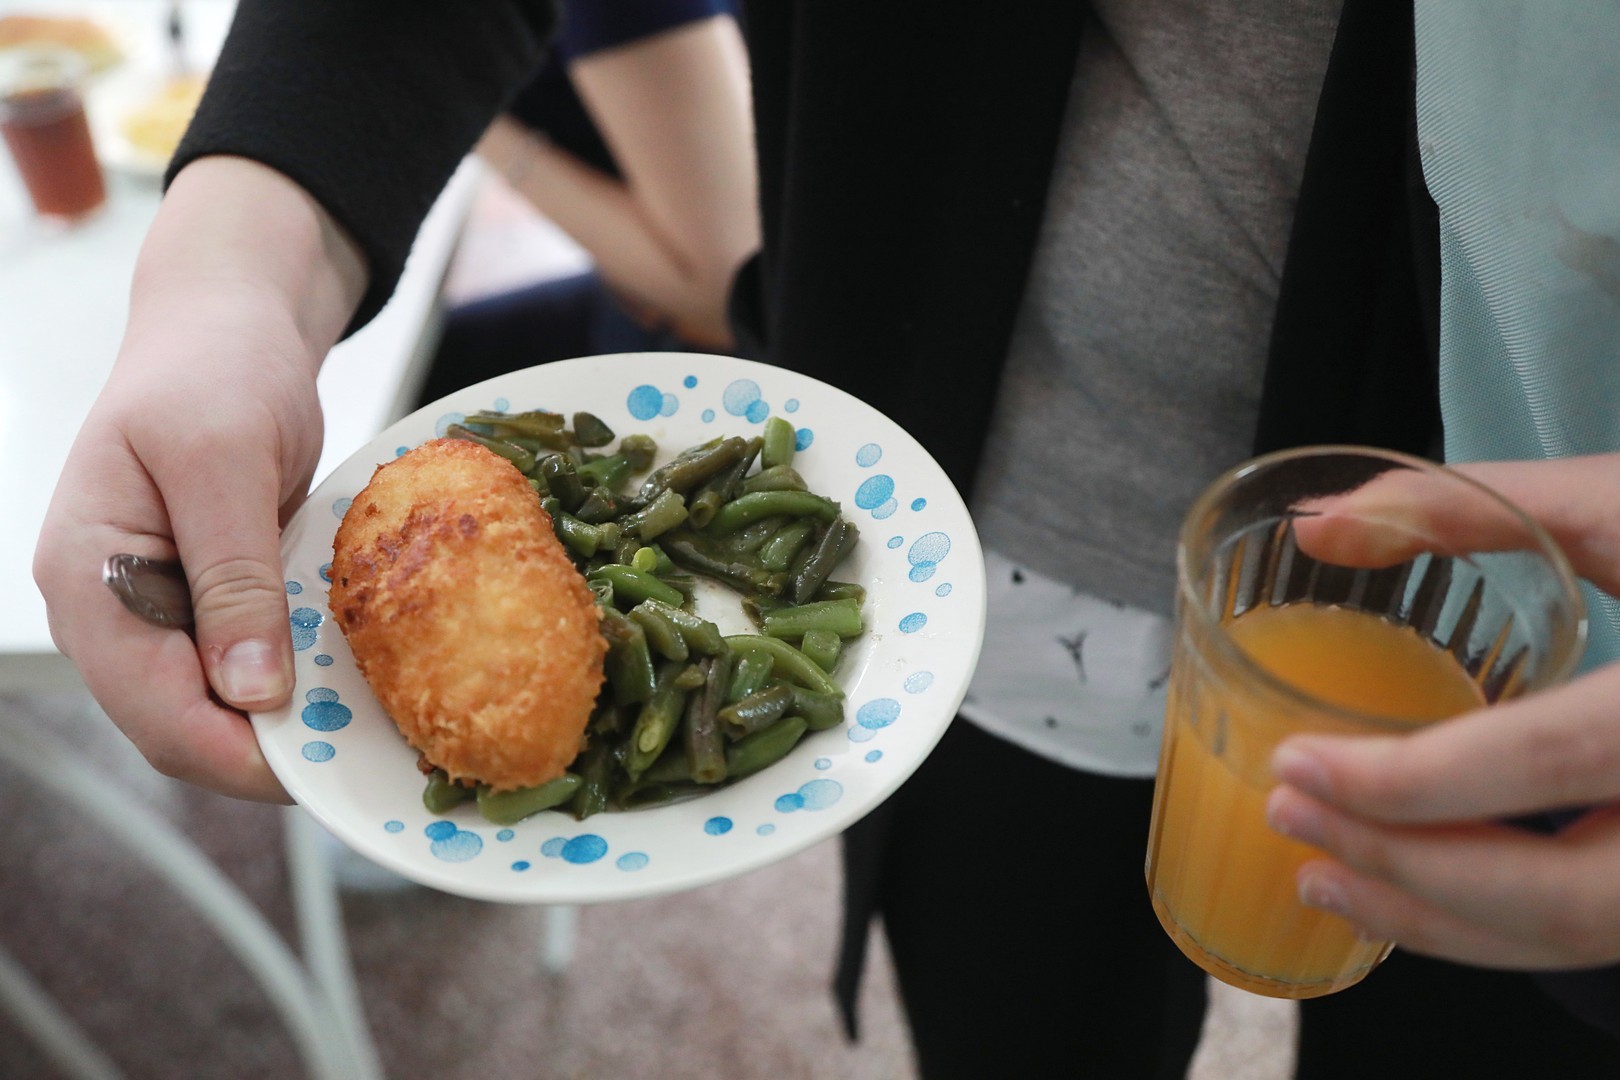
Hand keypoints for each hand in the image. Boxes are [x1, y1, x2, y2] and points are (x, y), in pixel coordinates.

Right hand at [33, 157, 364, 801]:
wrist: (229, 320)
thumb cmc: (214, 366)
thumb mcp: (223, 460)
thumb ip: (233, 576)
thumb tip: (250, 692)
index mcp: (88, 577)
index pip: (150, 707)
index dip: (233, 755)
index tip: (317, 772)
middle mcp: (111, 607)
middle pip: (178, 723)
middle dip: (263, 752)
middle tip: (358, 760)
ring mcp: (158, 606)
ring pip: (213, 704)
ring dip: (283, 724)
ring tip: (364, 731)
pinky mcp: (207, 597)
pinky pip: (244, 664)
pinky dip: (294, 680)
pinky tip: (350, 683)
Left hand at [1266, 454, 1619, 968]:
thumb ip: (1466, 504)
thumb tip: (1316, 522)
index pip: (1538, 763)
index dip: (1404, 784)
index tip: (1294, 769)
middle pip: (1551, 889)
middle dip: (1400, 870)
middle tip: (1289, 823)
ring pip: (1577, 936)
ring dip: (1437, 923)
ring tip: (1325, 880)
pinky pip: (1598, 931)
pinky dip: (1499, 929)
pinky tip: (1418, 896)